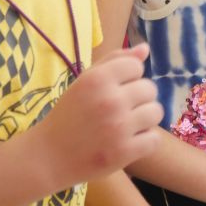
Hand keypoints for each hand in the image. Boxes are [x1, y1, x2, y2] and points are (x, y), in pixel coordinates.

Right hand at [31, 44, 161, 186]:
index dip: (128, 78)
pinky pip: (154, 138)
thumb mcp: (84, 82)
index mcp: (97, 79)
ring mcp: (119, 127)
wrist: (49, 156)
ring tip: (125, 126)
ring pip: (156, 112)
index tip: (114, 91)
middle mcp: (110, 100)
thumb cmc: (69, 115)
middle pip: (150, 89)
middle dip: (138, 99)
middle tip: (118, 111)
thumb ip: (115, 61)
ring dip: (144, 120)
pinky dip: (144, 142)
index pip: (136, 66)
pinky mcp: (125, 151)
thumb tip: (145, 48)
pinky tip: (127, 143)